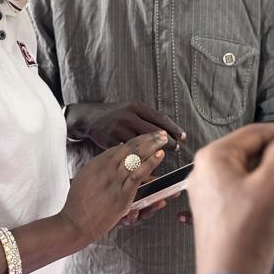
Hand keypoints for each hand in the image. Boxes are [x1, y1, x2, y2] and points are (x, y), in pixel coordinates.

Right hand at [60, 132, 167, 245]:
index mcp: (97, 163)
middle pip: (131, 147)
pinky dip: (150, 163)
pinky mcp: (122, 194)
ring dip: (153, 146)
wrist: (75, 222)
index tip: (148, 136)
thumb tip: (112, 154)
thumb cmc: (78, 204)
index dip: (137, 140)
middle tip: (160, 133)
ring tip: (164, 139)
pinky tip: (159, 156)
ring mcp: (114, 180)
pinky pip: (138, 174)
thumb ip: (98, 166)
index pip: (121, 147)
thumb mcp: (85, 177)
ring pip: (136, 157)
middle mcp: (106, 168)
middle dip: (148, 138)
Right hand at [66, 102, 185, 149]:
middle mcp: (128, 117)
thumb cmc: (116, 115)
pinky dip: (139, 161)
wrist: (90, 118)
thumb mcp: (131, 110)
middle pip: (153, 131)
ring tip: (163, 156)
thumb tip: (169, 131)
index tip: (183, 136)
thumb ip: (147, 118)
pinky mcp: (110, 142)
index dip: (173, 128)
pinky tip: (147, 166)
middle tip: (177, 148)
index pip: (160, 118)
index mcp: (136, 107)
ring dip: (154, 152)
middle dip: (167, 141)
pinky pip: (128, 154)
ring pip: (142, 144)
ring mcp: (118, 130)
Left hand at [186, 123, 273, 273]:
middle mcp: (206, 172)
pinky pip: (245, 192)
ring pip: (251, 174)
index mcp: (214, 157)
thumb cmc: (249, 229)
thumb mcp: (273, 182)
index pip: (255, 132)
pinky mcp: (217, 213)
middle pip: (252, 153)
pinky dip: (265, 196)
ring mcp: (209, 193)